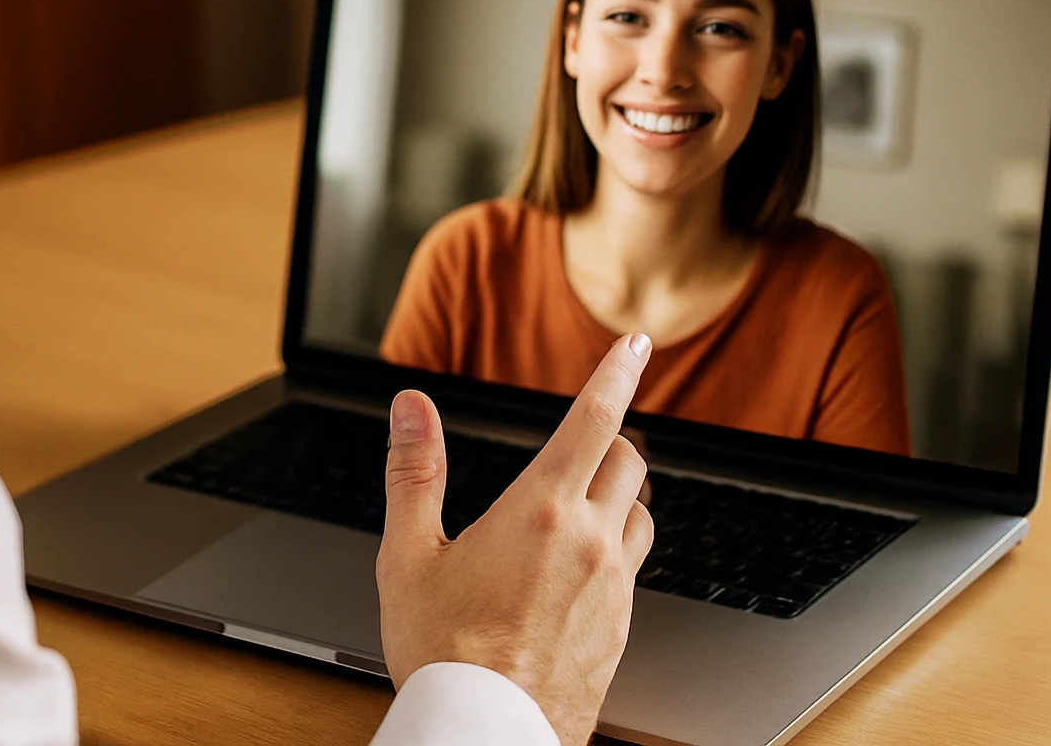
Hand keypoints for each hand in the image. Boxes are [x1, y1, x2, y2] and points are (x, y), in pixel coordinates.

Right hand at [377, 333, 653, 744]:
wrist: (487, 734)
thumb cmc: (442, 650)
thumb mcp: (409, 556)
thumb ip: (414, 472)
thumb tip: (411, 408)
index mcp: (540, 511)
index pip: (595, 420)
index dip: (618, 373)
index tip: (636, 343)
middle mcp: (590, 542)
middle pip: (627, 461)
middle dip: (609, 437)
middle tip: (585, 437)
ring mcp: (613, 587)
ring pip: (641, 513)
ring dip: (620, 494)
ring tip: (584, 500)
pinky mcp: (621, 628)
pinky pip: (634, 568)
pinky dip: (616, 548)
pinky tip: (580, 569)